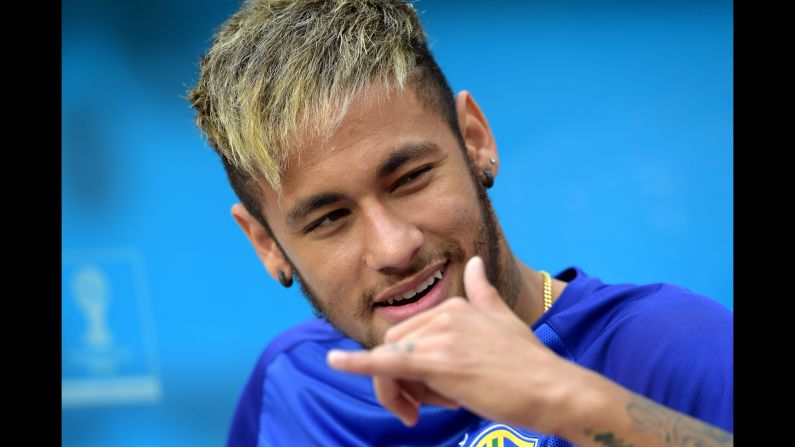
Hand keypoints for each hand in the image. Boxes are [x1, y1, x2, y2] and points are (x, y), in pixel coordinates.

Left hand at [327, 256, 581, 430]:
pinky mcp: (438, 363)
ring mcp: (440, 338)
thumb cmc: (528, 363)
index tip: (425, 392)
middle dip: (397, 381)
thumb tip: (473, 264)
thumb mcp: (503, 319)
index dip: (408, 366)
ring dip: (396, 393)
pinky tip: (334, 363)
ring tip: (418, 414)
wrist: (551, 389)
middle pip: (393, 349)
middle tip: (418, 409)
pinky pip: (385, 362)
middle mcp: (444, 315)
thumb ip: (482, 292)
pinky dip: (357, 364)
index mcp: (455, 306)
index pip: (408, 335)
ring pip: (391, 364)